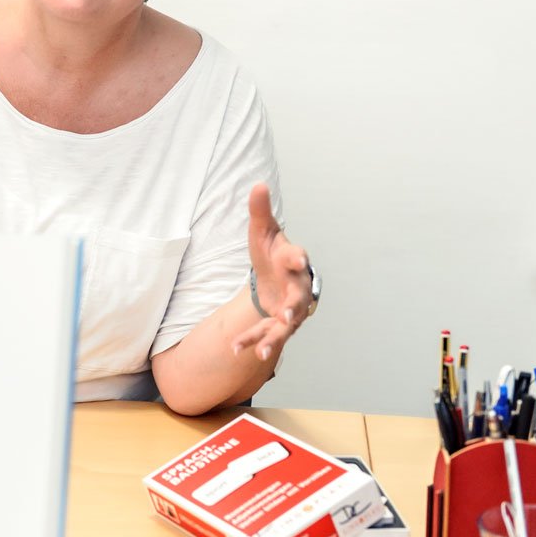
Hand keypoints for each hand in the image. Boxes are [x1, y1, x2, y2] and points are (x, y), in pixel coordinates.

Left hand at [232, 183, 312, 361]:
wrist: (278, 275)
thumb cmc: (273, 251)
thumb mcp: (263, 231)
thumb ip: (260, 211)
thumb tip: (258, 185)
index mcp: (293, 261)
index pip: (298, 258)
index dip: (298, 258)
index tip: (299, 259)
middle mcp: (297, 287)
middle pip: (299, 298)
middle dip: (295, 305)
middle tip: (289, 312)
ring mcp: (291, 308)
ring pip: (285, 325)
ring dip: (273, 337)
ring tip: (260, 351)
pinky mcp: (280, 323)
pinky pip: (267, 334)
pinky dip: (253, 342)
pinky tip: (236, 349)